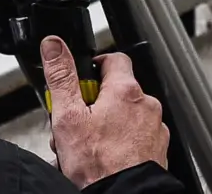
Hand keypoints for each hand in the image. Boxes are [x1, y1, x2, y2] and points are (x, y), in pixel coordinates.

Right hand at [40, 37, 167, 185]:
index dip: (94, 67)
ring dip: (107, 126)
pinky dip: (121, 144)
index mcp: (126, 91)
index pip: (114, 59)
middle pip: (117, 92)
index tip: (83, 79)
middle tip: (77, 123)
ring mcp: (154, 130)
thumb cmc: (99, 166)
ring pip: (126, 118)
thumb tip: (54, 45)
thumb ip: (61, 76)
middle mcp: (147, 107)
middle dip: (95, 105)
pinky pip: (136, 139)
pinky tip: (103, 158)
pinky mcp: (157, 152)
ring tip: (86, 147)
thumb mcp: (68, 116)